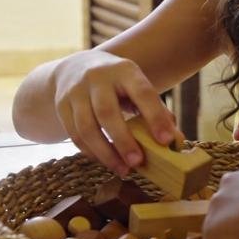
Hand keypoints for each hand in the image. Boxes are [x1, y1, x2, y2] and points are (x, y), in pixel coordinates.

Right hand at [51, 50, 178, 174]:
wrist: (77, 68)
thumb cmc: (119, 84)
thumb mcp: (138, 86)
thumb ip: (157, 110)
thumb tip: (176, 141)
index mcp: (125, 70)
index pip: (142, 92)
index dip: (155, 117)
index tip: (166, 141)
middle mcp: (97, 78)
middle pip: (107, 112)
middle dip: (123, 140)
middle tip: (138, 163)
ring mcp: (76, 92)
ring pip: (86, 127)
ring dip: (105, 153)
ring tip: (123, 170)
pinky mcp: (62, 106)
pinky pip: (75, 134)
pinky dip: (91, 152)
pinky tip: (106, 162)